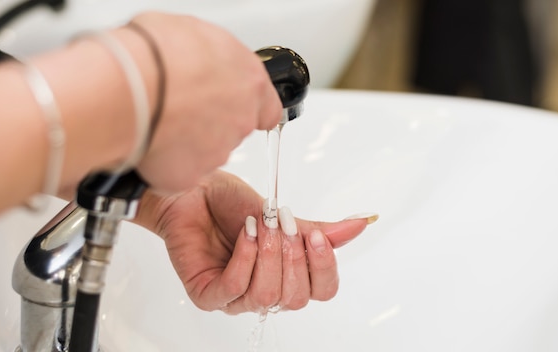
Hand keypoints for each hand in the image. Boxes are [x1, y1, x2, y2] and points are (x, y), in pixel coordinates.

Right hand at [131, 13, 282, 192]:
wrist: (127, 87)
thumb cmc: (155, 54)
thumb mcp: (192, 32)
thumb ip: (208, 55)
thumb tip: (198, 56)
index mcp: (249, 82)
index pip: (266, 107)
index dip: (246, 107)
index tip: (232, 104)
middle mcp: (239, 120)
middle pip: (231, 128)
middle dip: (208, 122)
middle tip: (178, 106)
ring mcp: (217, 152)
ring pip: (205, 152)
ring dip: (186, 141)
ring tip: (157, 120)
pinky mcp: (189, 176)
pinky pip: (177, 171)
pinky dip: (163, 162)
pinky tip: (146, 140)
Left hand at [134, 170, 375, 313]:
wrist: (194, 193)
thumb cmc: (232, 206)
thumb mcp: (283, 216)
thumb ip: (320, 229)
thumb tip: (362, 223)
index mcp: (288, 276)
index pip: (323, 291)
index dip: (324, 267)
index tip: (314, 236)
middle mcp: (264, 291)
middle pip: (296, 298)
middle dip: (292, 258)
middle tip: (281, 225)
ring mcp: (235, 298)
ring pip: (266, 296)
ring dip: (267, 255)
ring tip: (259, 226)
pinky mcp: (207, 295)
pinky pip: (235, 288)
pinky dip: (244, 258)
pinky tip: (244, 235)